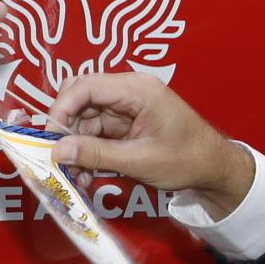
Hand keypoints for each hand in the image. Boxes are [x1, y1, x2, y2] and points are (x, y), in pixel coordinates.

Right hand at [43, 71, 254, 215]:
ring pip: (84, 120)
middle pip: (80, 99)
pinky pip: (96, 133)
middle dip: (66, 130)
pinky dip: (88, 153)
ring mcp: (126, 108)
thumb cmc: (188, 159)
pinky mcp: (126, 124)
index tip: (49, 139)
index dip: (60, 110)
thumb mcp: (140, 160)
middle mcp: (128, 91)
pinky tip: (87, 175)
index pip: (84, 86)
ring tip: (76, 177)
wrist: (215, 169)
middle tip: (59, 160)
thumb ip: (97, 154)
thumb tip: (58, 151)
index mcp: (136, 89)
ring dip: (76, 147)